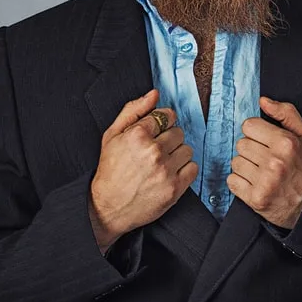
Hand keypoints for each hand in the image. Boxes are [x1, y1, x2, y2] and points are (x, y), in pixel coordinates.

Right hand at [89, 89, 197, 251]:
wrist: (108, 207)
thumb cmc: (110, 170)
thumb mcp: (112, 135)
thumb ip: (133, 110)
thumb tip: (154, 94)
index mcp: (137, 135)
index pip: (166, 115)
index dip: (162, 123)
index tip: (157, 132)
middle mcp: (153, 151)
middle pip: (178, 132)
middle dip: (168, 139)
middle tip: (155, 151)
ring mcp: (165, 170)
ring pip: (187, 149)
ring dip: (177, 155)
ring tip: (162, 163)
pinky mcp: (174, 188)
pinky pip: (193, 168)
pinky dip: (184, 170)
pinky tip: (169, 174)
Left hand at [227, 96, 301, 229]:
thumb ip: (286, 113)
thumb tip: (263, 101)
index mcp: (286, 143)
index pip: (249, 125)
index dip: (257, 132)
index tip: (266, 141)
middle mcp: (275, 162)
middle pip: (241, 144)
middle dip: (251, 149)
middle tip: (266, 159)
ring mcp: (265, 182)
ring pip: (235, 162)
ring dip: (246, 166)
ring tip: (262, 172)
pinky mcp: (256, 198)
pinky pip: (232, 181)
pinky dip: (241, 183)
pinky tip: (256, 184)